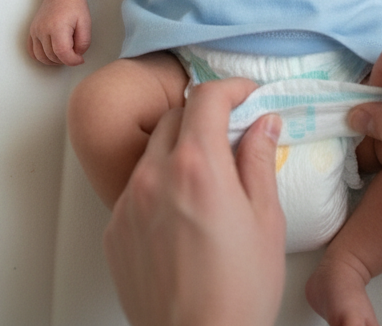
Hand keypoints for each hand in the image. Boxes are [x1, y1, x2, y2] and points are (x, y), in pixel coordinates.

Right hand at [28, 0, 90, 65]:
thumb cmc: (74, 6)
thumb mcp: (86, 23)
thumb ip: (83, 42)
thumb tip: (77, 56)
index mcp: (57, 27)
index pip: (62, 53)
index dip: (72, 61)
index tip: (79, 59)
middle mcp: (43, 30)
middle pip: (52, 57)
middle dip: (65, 60)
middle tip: (74, 53)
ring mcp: (35, 31)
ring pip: (41, 57)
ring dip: (54, 61)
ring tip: (65, 53)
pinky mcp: (32, 32)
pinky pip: (32, 51)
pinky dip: (41, 57)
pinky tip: (52, 54)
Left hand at [106, 78, 285, 325]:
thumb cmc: (237, 292)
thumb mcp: (266, 219)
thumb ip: (260, 160)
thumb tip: (262, 125)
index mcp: (197, 168)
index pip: (206, 98)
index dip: (230, 88)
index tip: (244, 94)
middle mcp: (155, 177)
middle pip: (173, 118)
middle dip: (203, 117)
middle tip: (230, 135)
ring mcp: (129, 204)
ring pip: (151, 153)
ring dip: (178, 151)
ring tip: (207, 181)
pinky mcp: (115, 230)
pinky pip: (136, 189)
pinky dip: (159, 186)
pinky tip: (183, 214)